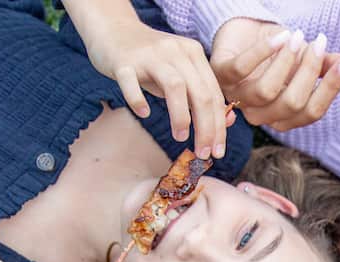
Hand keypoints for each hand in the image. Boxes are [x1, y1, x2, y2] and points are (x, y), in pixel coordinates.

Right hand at [82, 16, 231, 154]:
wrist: (114, 30)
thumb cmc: (152, 62)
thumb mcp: (180, 74)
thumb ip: (201, 96)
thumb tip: (225, 124)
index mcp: (194, 54)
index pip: (214, 95)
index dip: (219, 126)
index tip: (218, 152)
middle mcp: (176, 51)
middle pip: (200, 93)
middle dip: (206, 128)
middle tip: (203, 153)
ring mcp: (149, 55)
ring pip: (175, 86)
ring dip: (181, 117)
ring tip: (180, 138)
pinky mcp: (123, 61)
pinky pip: (132, 82)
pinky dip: (138, 99)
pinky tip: (144, 113)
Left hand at [210, 19, 339, 130]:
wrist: (245, 33)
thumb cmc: (278, 52)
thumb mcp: (307, 58)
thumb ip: (332, 65)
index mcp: (285, 117)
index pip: (313, 112)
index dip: (331, 88)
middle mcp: (262, 114)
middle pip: (292, 104)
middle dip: (310, 72)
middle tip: (321, 43)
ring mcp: (240, 97)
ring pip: (266, 91)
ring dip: (286, 61)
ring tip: (299, 36)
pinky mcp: (221, 76)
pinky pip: (242, 69)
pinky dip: (262, 52)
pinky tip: (279, 36)